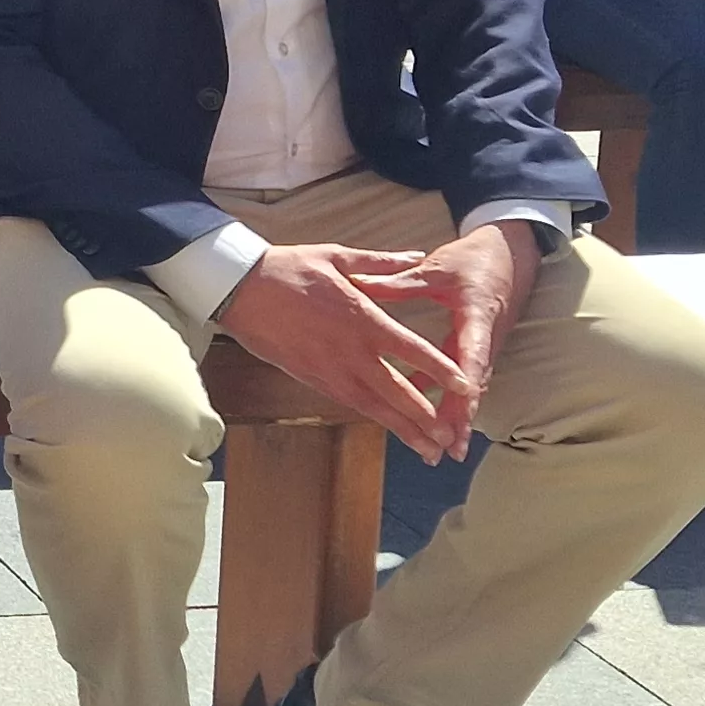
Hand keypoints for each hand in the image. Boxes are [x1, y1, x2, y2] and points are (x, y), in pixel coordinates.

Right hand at [212, 242, 473, 458]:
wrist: (239, 289)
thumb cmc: (288, 268)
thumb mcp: (336, 256)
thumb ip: (380, 262)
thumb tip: (416, 255)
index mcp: (362, 318)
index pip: (411, 350)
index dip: (440, 371)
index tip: (465, 387)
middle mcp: (350, 351)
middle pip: (396, 392)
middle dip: (426, 418)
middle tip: (450, 438)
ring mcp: (329, 369)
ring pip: (374, 407)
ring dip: (403, 429)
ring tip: (429, 450)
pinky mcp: (311, 378)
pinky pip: (350, 402)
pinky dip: (374, 418)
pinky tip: (390, 427)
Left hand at [344, 222, 538, 443]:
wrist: (510, 253)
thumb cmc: (474, 259)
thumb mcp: (438, 267)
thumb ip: (401, 281)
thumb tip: (360, 284)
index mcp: (477, 317)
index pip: (473, 355)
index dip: (466, 383)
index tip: (462, 407)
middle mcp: (484, 338)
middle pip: (473, 384)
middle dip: (462, 418)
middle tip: (449, 450)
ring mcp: (482, 345)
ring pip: (469, 387)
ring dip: (456, 416)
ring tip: (441, 449)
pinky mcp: (476, 346)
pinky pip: (462, 377)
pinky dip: (447, 397)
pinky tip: (424, 413)